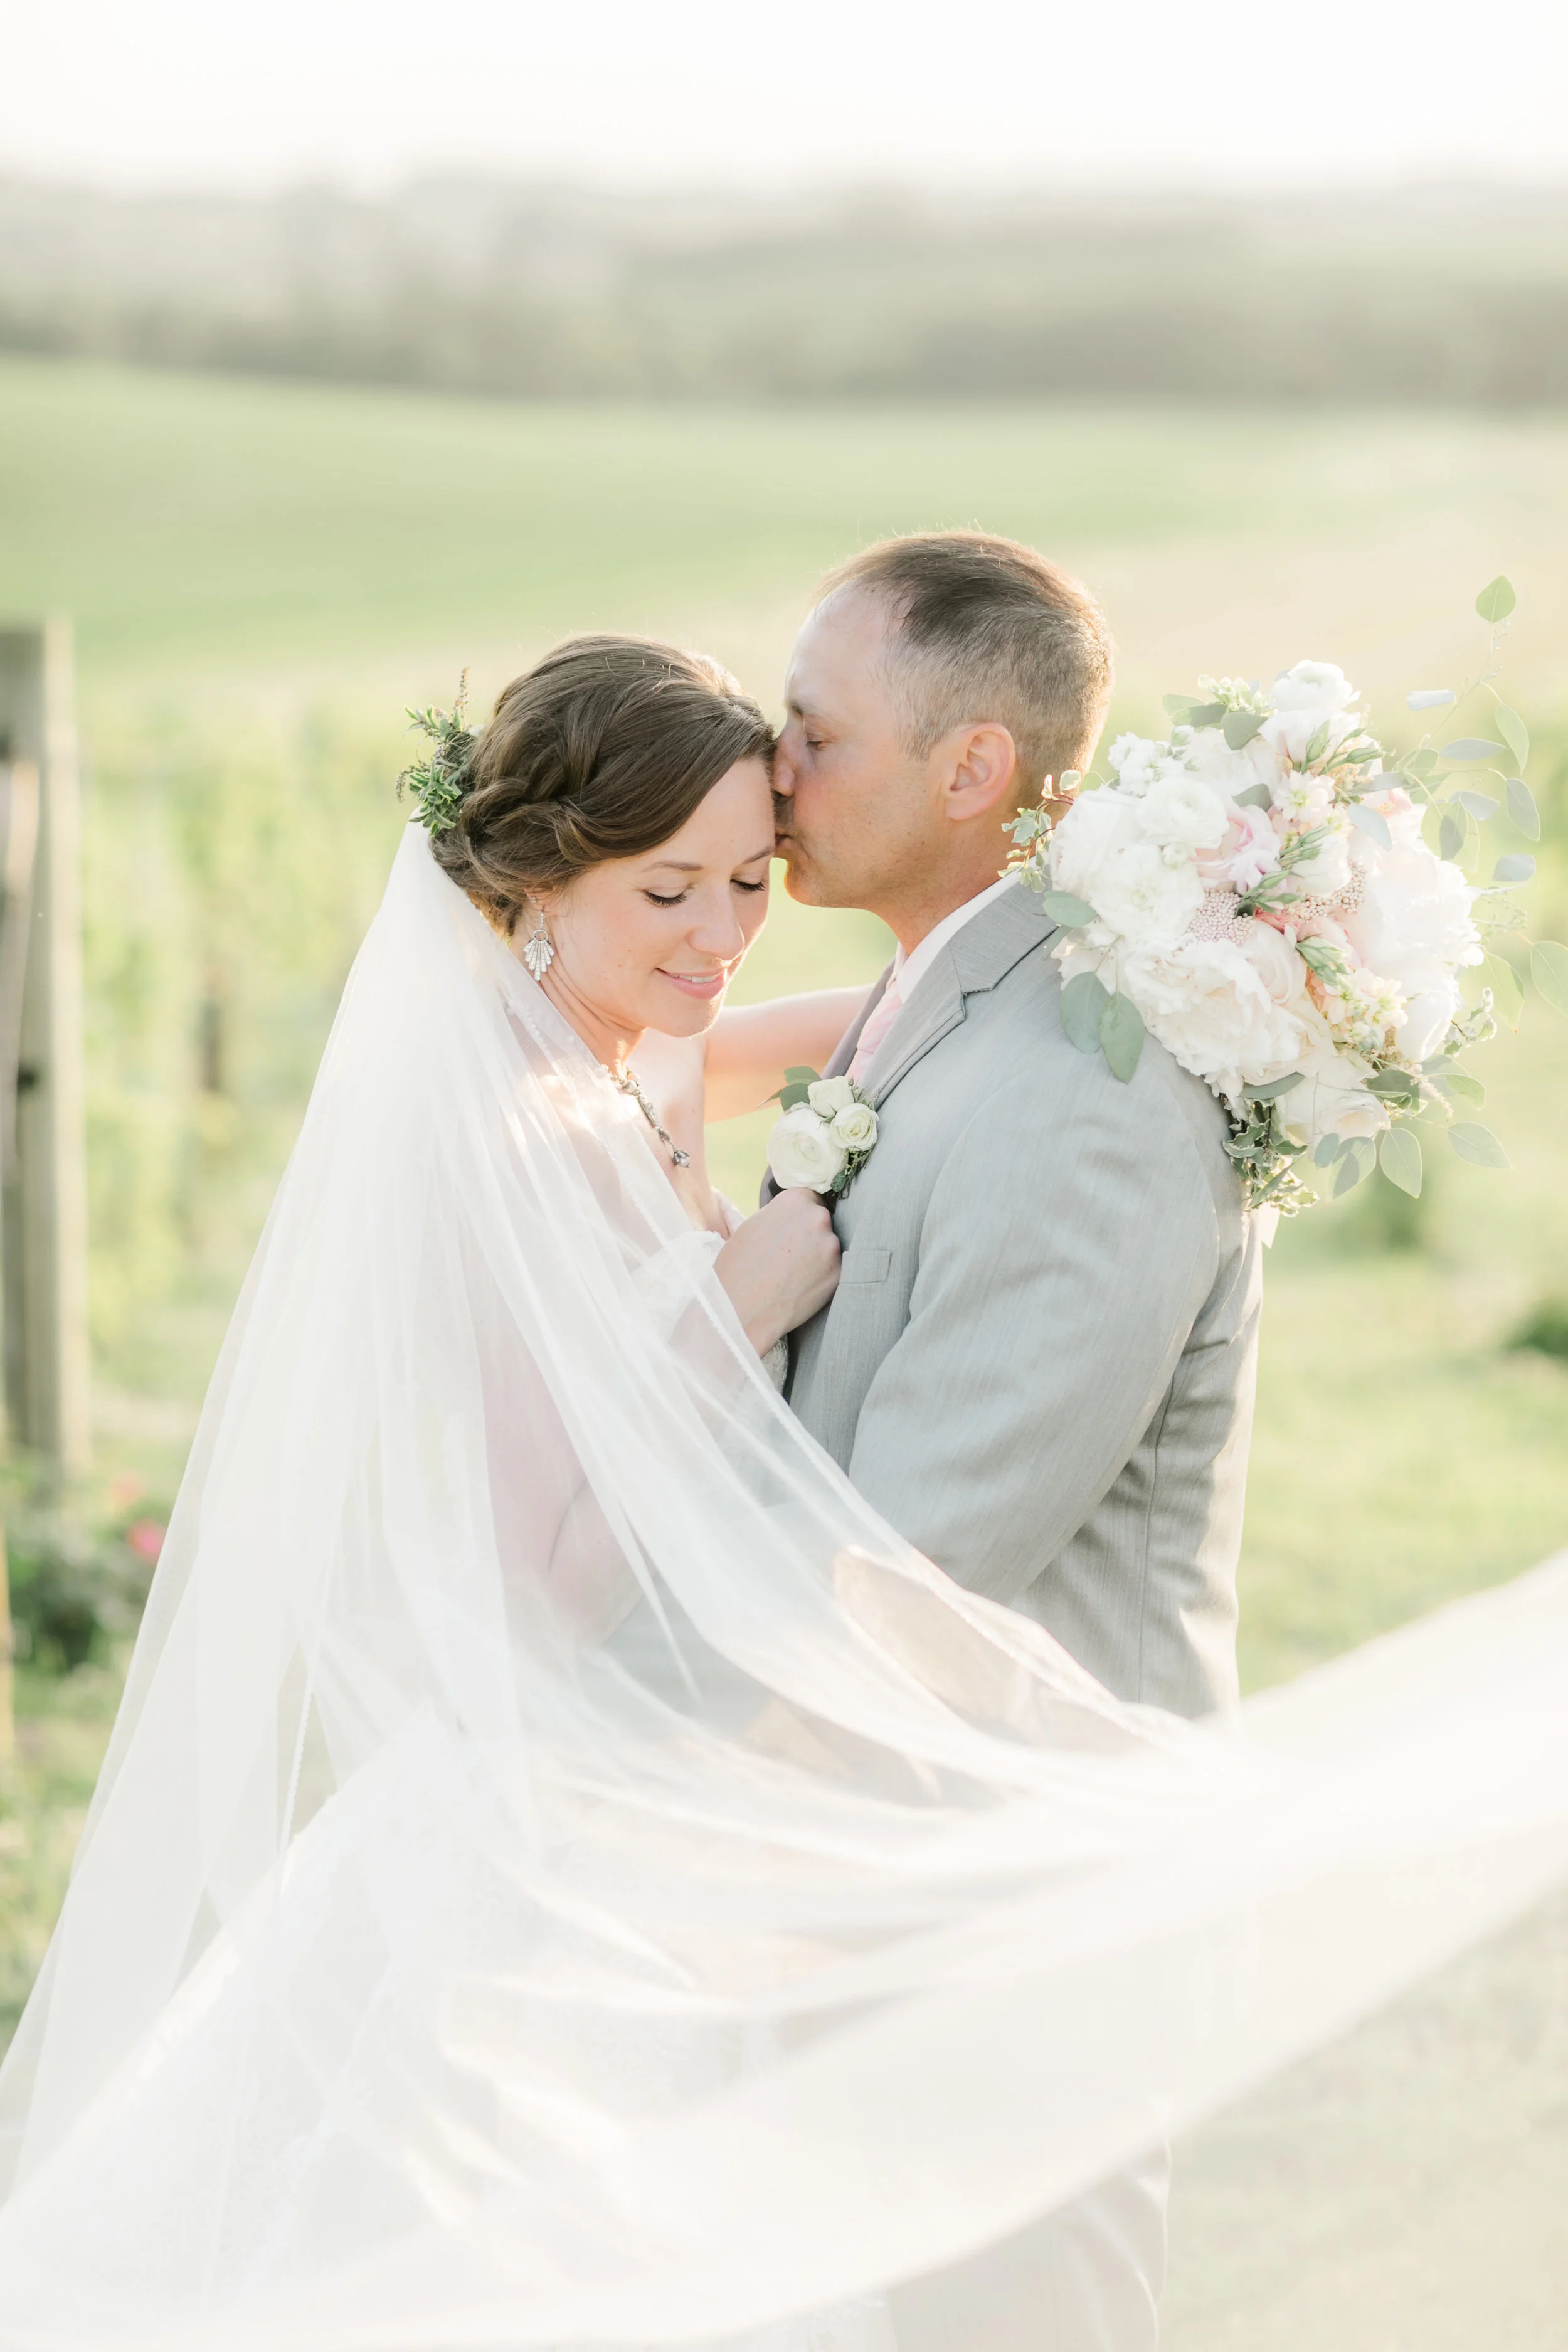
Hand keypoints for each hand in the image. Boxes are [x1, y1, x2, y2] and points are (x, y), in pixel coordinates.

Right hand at [714, 1189, 840, 1355]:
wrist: (742, 1308)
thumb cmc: (737, 1267)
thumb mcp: (751, 1226)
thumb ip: (778, 1214)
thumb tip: (789, 1214)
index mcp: (794, 1200)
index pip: (808, 1197)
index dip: (798, 1213)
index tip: (791, 1227)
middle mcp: (817, 1217)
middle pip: (820, 1219)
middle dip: (809, 1232)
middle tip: (790, 1252)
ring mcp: (831, 1245)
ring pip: (828, 1243)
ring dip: (817, 1253)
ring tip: (794, 1272)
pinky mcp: (838, 1272)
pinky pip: (833, 1267)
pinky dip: (822, 1274)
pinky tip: (802, 1285)